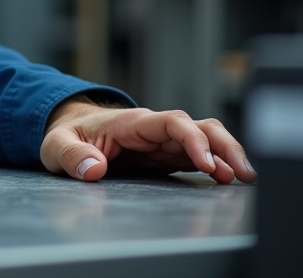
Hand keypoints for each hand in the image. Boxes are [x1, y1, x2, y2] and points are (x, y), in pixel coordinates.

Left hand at [40, 99, 257, 183]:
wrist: (70, 128)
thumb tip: (94, 169)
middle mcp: (154, 129)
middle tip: (242, 173)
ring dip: (227, 153)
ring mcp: (163, 142)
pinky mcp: (167, 155)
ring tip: (247, 177)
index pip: (172, 123)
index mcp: (132, 123)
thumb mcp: (55, 145)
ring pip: (205, 138)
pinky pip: (199, 155)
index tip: (206, 165)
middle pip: (199, 127)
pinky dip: (218, 164)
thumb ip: (71, 155)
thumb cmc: (66, 134)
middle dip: (224, 146)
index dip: (193, 141)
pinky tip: (232, 180)